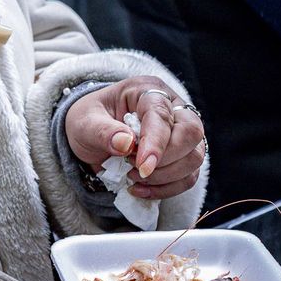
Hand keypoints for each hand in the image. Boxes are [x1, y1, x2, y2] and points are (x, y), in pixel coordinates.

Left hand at [65, 76, 204, 199]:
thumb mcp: (85, 122)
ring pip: (195, 157)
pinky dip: (167, 189)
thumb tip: (126, 143)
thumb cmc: (89, 121)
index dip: (155, 143)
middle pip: (191, 133)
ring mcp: (181, 131)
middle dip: (166, 160)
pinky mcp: (182, 155)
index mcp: (146, 90)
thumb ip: (102, 131)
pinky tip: (141, 189)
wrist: (88, 134)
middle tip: (135, 168)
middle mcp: (171, 107)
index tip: (142, 167)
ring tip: (133, 176)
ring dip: (166, 176)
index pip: (162, 114)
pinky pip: (188, 177)